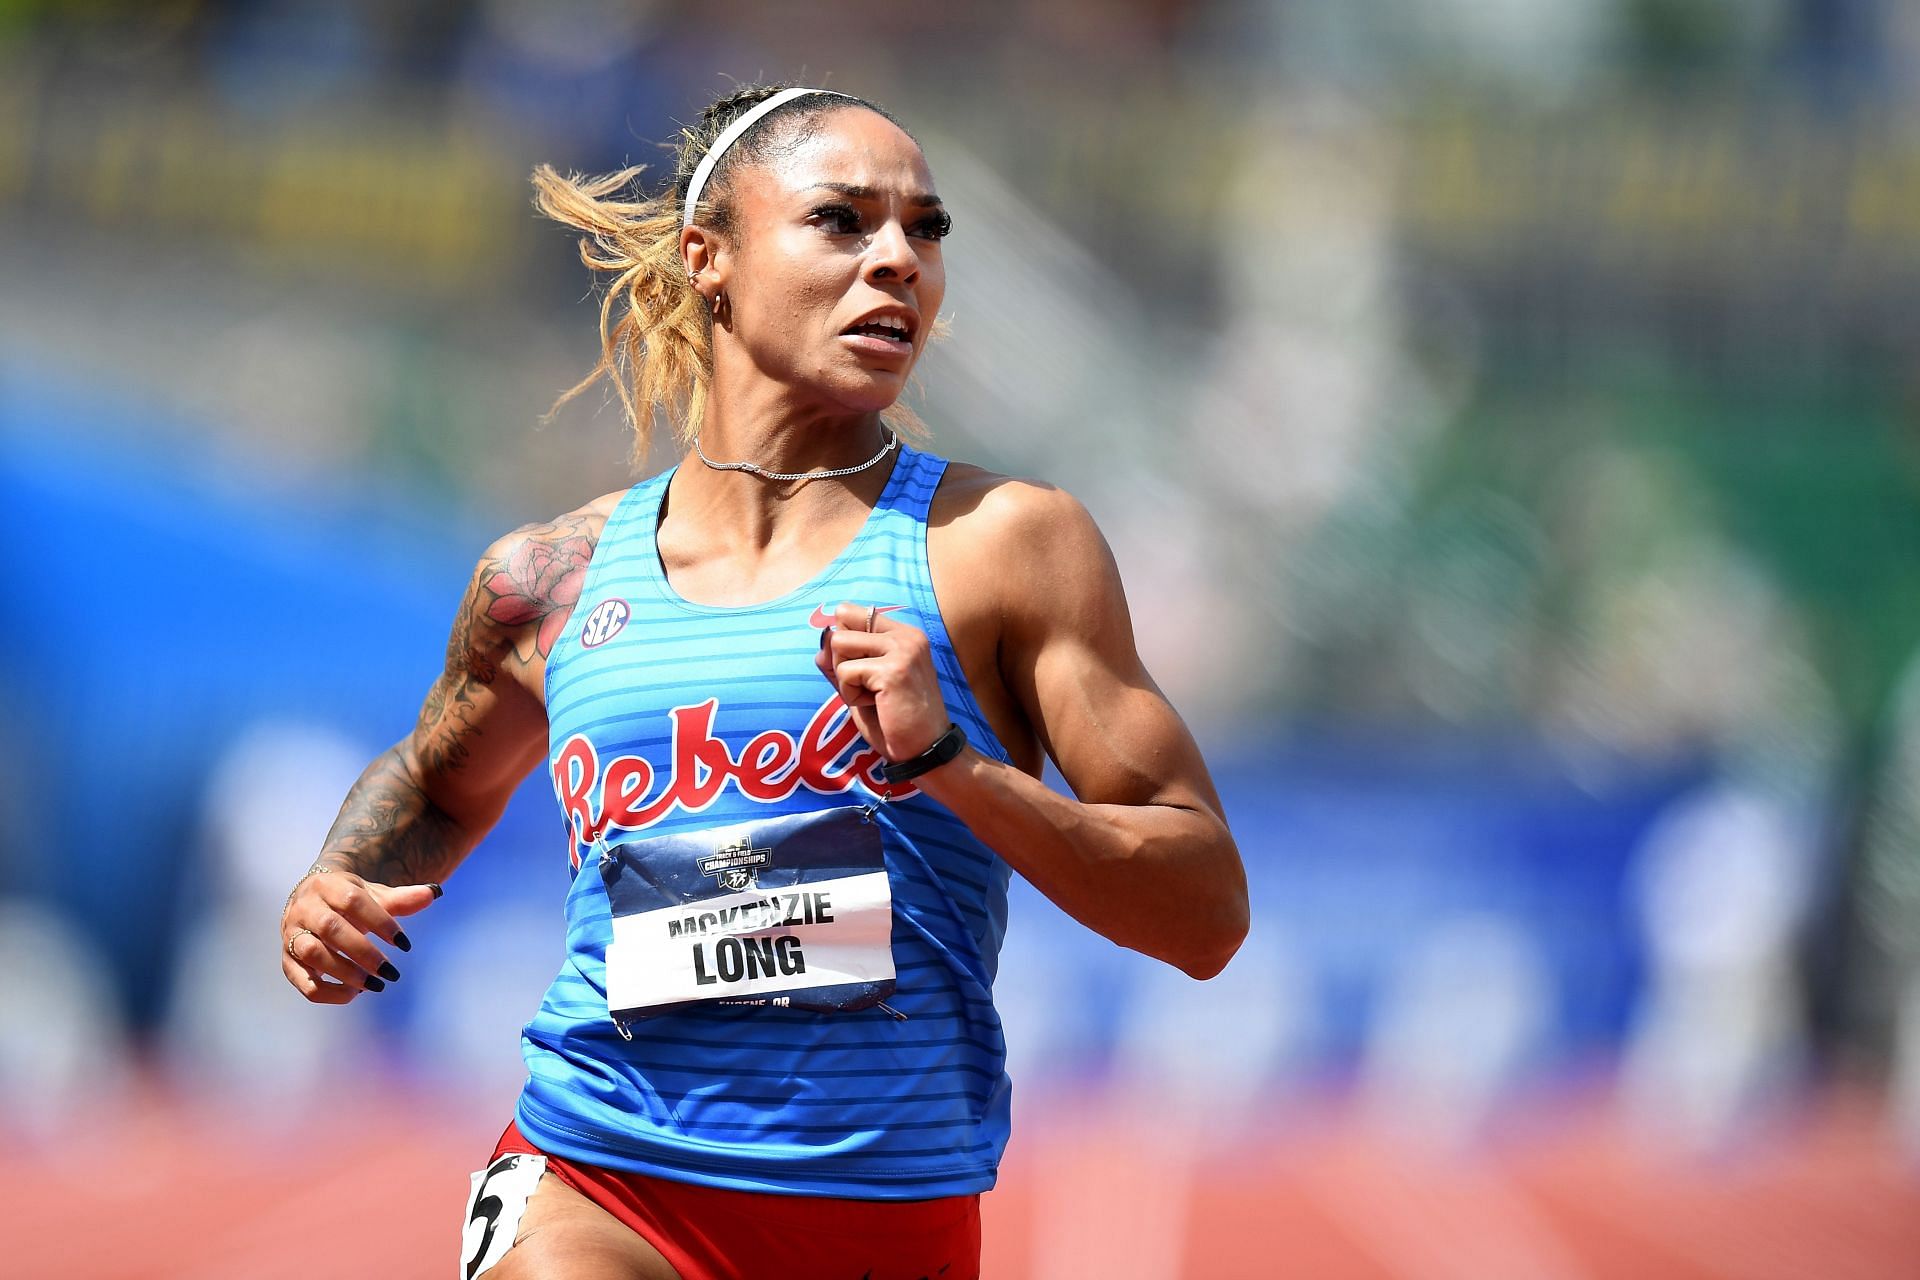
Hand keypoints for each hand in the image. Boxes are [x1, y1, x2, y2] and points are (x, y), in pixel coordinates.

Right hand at [281, 868, 439, 1003]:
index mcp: (326, 886)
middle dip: (363, 953)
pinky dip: (329, 992)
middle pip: (331, 928)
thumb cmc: (348, 900)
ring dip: (345, 972)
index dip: (380, 921)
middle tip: (390, 972)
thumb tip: (435, 893)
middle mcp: (304, 909)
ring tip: (375, 985)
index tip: (405, 944)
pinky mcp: (288, 962)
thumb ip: (401, 899)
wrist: (311, 902)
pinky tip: (354, 993)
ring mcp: (291, 935)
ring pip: (313, 954)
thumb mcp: (373, 895)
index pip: (353, 901)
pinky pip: (303, 982)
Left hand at [814, 601, 949, 762]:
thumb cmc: (895, 721)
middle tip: (868, 688)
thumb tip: (822, 642)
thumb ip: (842, 663)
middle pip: (841, 627)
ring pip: (839, 645)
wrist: (925, 751)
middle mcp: (906, 635)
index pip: (850, 612)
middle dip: (841, 662)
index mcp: (903, 634)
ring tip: (872, 696)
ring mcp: (902, 650)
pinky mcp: (893, 670)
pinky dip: (851, 695)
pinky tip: (876, 705)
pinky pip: (845, 672)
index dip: (842, 642)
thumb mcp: (864, 687)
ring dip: (845, 678)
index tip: (860, 671)